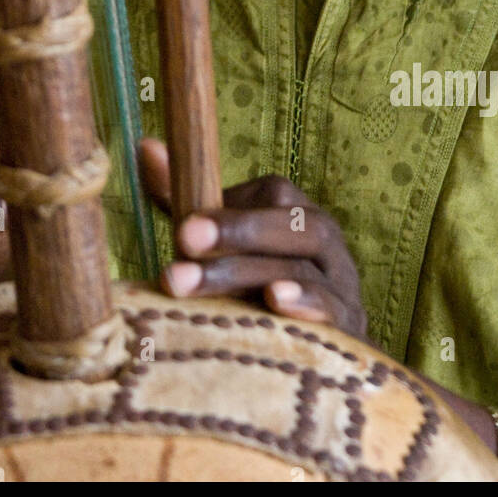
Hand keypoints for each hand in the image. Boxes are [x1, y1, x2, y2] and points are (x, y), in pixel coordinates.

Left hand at [139, 138, 367, 337]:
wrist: (312, 349)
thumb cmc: (255, 288)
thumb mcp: (221, 244)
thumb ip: (189, 203)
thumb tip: (146, 146)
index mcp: (298, 214)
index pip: (275, 196)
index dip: (230, 211)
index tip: (184, 229)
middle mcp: (326, 243)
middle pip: (294, 228)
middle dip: (238, 234)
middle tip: (184, 243)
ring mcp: (342, 286)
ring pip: (303, 270)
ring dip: (248, 275)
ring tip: (204, 282)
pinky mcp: (351, 329)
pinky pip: (335, 310)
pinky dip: (307, 304)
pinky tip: (275, 304)